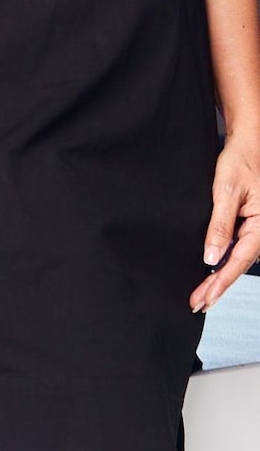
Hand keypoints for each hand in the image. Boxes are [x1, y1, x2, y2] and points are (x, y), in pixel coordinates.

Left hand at [190, 136, 259, 311]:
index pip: (237, 262)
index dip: (219, 283)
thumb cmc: (241, 163)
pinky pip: (235, 249)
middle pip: (236, 266)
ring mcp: (255, 231)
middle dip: (216, 287)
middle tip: (197, 303)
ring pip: (236, 260)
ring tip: (201, 295)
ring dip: (218, 277)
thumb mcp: (225, 192)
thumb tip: (211, 256)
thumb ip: (219, 225)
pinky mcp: (247, 226)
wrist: (246, 146)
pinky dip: (222, 262)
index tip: (204, 298)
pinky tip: (210, 272)